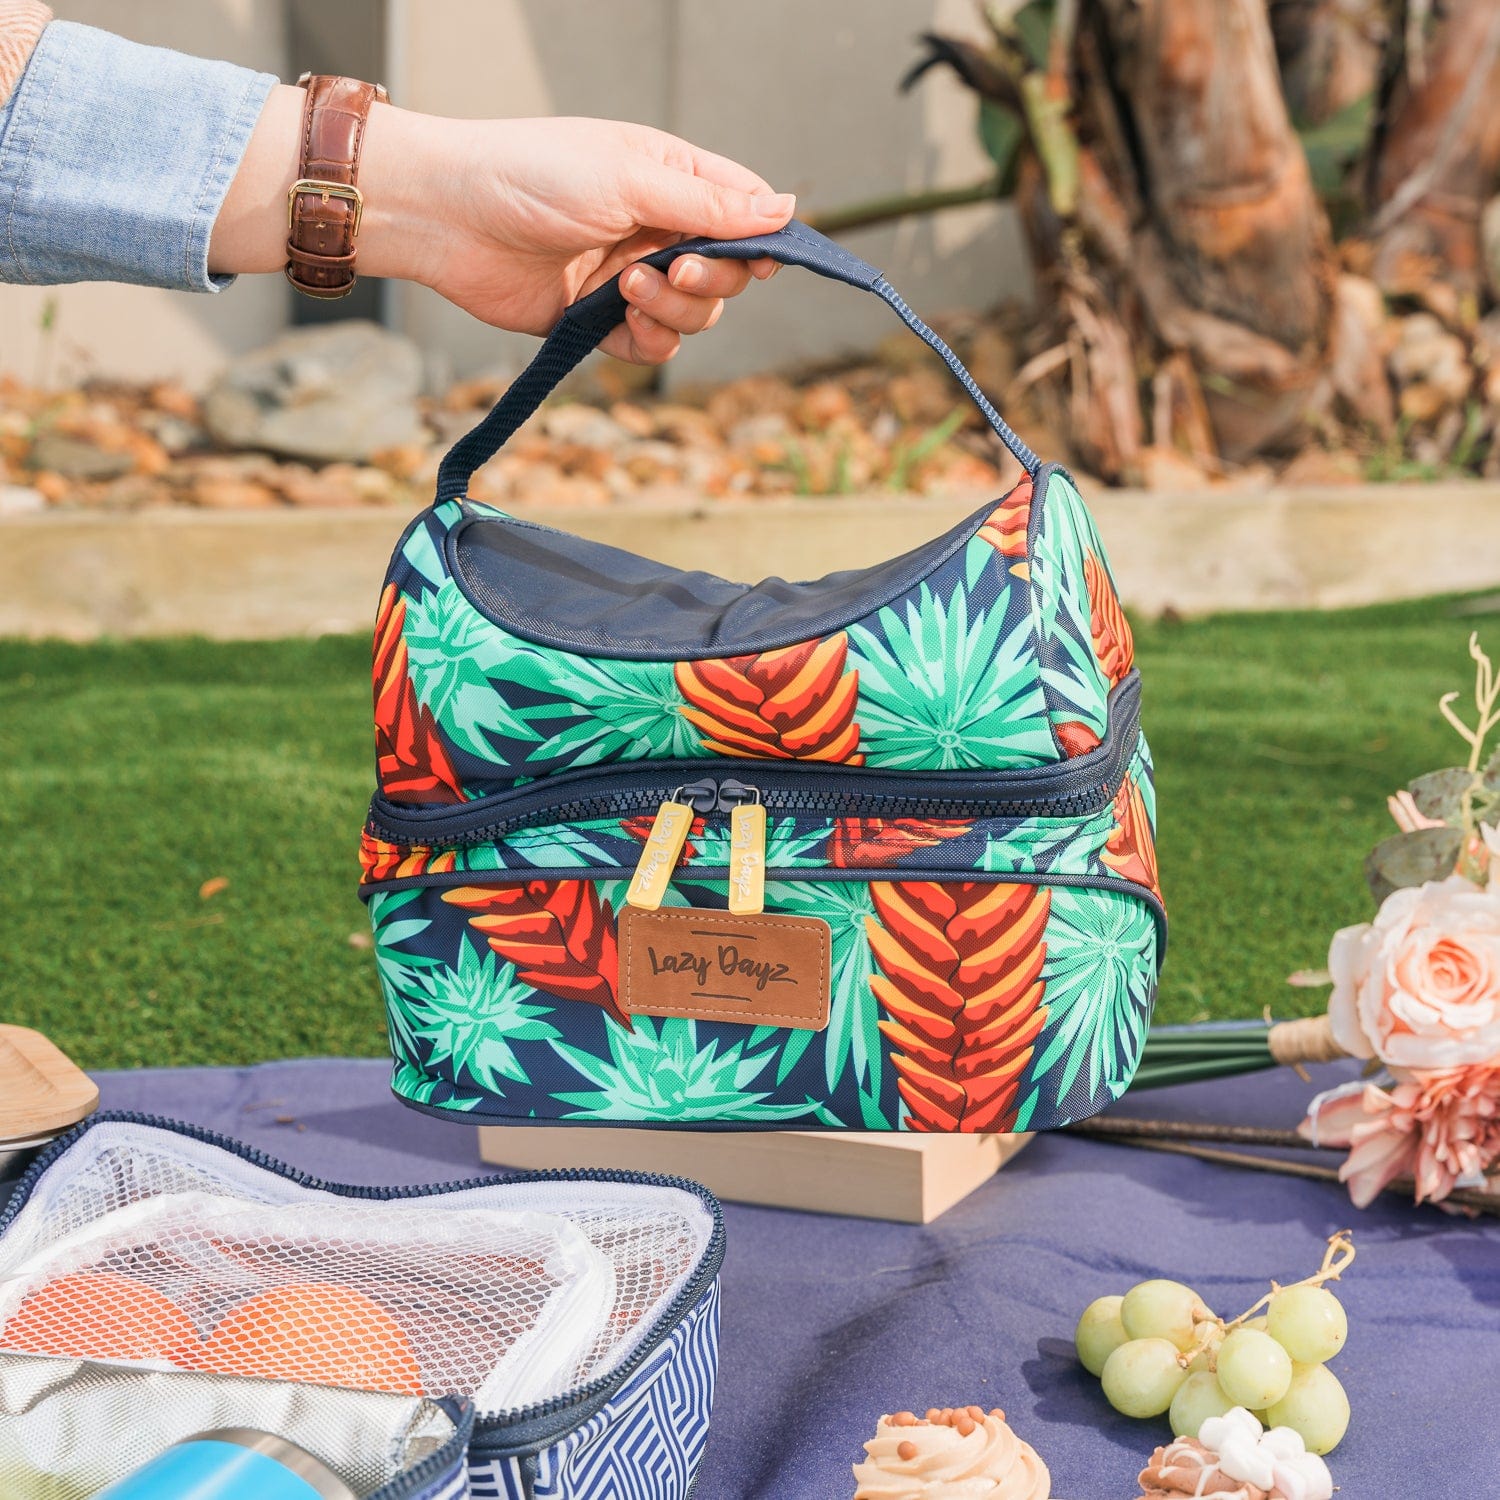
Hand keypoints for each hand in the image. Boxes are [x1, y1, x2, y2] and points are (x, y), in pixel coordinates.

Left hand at [212, 90, 794, 364]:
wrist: (449, 218)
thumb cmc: (529, 176)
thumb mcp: (630, 179)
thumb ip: (708, 206)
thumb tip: (784, 210)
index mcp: (671, 178)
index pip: (745, 213)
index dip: (762, 243)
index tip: (762, 264)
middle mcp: (657, 227)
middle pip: (725, 275)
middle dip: (708, 283)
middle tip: (670, 273)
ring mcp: (630, 275)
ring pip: (692, 316)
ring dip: (671, 313)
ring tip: (624, 289)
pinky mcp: (600, 318)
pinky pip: (650, 346)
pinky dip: (645, 343)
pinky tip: (618, 320)